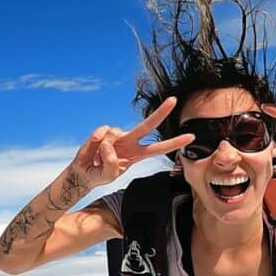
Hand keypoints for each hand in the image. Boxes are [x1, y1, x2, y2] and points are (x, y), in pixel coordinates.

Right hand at [71, 97, 194, 187]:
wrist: (84, 172)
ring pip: (114, 134)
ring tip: (98, 160)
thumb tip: (108, 144)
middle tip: (174, 100)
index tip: (190, 137)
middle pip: (147, 125)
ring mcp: (117, 135)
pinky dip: (94, 144)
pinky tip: (93, 153)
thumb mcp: (110, 175)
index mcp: (137, 154)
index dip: (174, 142)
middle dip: (161, 112)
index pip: (159, 148)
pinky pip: (101, 133)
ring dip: (103, 151)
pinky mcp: (103, 131)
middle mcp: (130, 141)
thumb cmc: (101, 174)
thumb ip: (113, 163)